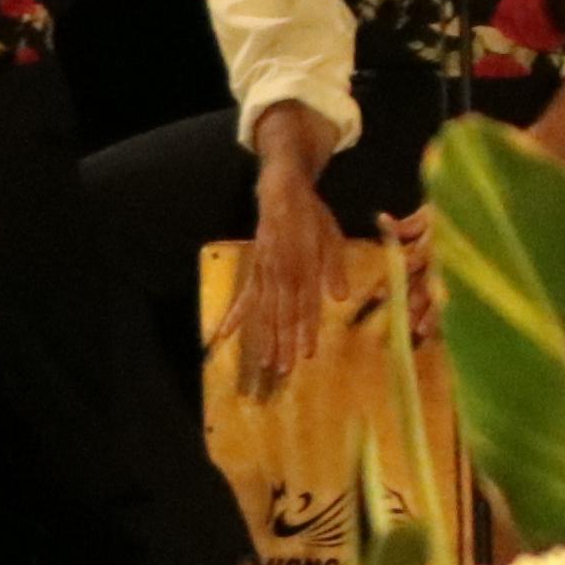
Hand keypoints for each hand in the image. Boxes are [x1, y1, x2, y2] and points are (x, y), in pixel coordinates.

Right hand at [222, 175, 347, 397]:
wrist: (282, 195)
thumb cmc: (313, 218)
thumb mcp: (332, 238)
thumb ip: (334, 268)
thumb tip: (340, 297)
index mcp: (303, 268)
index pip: (305, 306)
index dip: (305, 331)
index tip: (306, 354)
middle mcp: (281, 276)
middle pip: (282, 315)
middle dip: (283, 343)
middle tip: (283, 370)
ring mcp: (265, 275)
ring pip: (264, 312)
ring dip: (264, 337)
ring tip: (264, 362)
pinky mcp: (255, 273)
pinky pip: (245, 298)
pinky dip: (236, 316)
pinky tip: (224, 334)